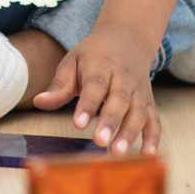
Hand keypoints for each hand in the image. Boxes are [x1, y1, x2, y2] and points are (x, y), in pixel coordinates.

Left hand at [30, 19, 160, 154]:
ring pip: (138, 111)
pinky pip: (154, 120)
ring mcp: (139, 91)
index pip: (94, 86)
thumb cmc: (93, 56)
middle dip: (110, 122)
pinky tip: (148, 155)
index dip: (87, 105)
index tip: (77, 124)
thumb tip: (39, 102)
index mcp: (101, 66)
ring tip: (118, 152)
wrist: (126, 38)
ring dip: (130, 132)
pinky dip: (153, 137)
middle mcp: (123, 78)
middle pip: (119, 100)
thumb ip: (59, 85)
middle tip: (99, 142)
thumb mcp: (73, 62)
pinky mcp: (149, 102)